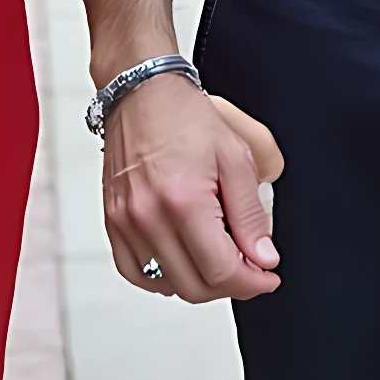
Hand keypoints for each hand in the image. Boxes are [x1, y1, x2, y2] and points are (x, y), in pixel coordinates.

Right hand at [102, 75, 283, 303]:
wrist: (141, 93)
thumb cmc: (184, 117)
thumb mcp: (236, 158)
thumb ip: (251, 215)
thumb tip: (263, 258)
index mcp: (183, 201)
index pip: (221, 271)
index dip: (252, 282)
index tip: (267, 276)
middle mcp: (148, 217)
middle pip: (195, 286)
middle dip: (230, 284)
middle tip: (248, 265)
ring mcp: (126, 223)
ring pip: (167, 284)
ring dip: (199, 281)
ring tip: (216, 256)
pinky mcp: (113, 222)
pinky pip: (135, 272)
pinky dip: (163, 277)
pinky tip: (182, 260)